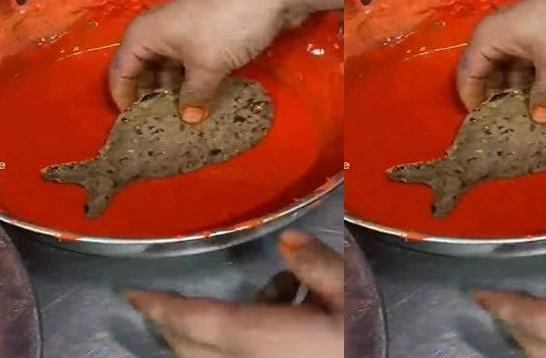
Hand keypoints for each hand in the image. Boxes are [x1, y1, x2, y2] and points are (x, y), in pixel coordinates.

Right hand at [109, 0, 313, 122]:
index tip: (132, 125)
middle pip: (144, 71)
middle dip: (151, 97)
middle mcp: (158, 33)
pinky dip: (193, 83)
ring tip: (181, 121)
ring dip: (175, 92)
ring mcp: (184, 35)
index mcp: (144, 35)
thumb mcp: (207, 66)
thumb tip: (188, 119)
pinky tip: (201, 103)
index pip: (120, 71)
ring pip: (170, 70)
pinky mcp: (206, 38)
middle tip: (159, 127)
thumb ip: (194, 95)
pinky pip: (191, 66)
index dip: (124, 98)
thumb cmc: (227, 26)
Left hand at [125, 230, 342, 357]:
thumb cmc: (368, 342)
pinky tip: (294, 305)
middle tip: (162, 296)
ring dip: (213, 324)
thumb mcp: (358, 298)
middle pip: (194, 346)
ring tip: (277, 288)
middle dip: (172, 320)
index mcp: (270, 342)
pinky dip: (245, 333)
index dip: (164, 308)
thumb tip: (288, 240)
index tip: (134, 293)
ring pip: (213, 355)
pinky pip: (239, 356)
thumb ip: (321, 267)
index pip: (202, 323)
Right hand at [456, 0, 545, 122]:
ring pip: (513, 70)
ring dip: (520, 93)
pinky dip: (538, 84)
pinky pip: (534, 66)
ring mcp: (527, 35)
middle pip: (489, 72)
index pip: (468, 73)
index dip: (472, 100)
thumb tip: (540, 120)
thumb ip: (544, 97)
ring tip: (527, 120)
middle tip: (505, 127)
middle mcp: (503, 34)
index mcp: (491, 36)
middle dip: (496, 99)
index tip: (483, 126)